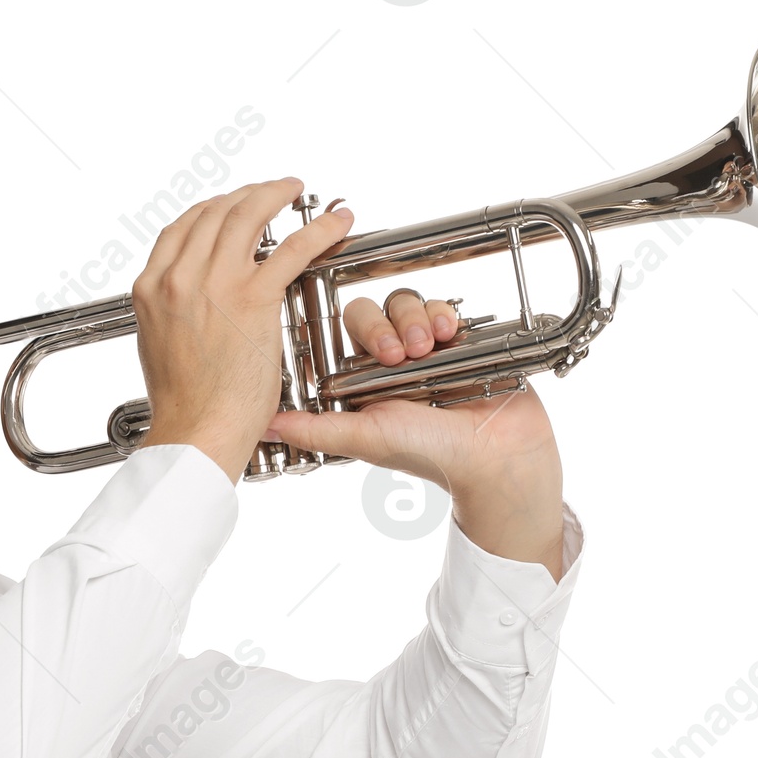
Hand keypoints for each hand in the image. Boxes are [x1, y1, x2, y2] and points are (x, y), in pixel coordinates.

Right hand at [133, 177, 354, 485]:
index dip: (213, 208)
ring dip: (277, 194)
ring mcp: (214, 283)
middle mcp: (179, 277)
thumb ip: (172, 312)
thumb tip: (189, 303)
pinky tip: (336, 224)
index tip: (232, 206)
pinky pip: (293, 248)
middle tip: (271, 193)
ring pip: (249, 214)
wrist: (194, 432)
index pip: (183, 227)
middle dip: (247, 194)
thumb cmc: (183, 406)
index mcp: (152, 287)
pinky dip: (320, 230)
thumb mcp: (158, 345)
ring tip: (296, 192)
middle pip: (215, 211)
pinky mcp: (252, 298)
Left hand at [265, 289, 566, 577]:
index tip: (380, 355)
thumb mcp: (365, 437)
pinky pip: (441, 307)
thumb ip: (315, 429)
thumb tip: (264, 426)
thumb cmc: (430, 452)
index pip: (342, 335)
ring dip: (415, 319)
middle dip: (386, 326)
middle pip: (371, 312)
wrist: (493, 455)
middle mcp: (389, 363)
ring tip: (428, 349)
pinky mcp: (458, 341)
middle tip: (402, 355)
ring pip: (404, 303)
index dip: (359, 334)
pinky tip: (450, 335)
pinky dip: (444, 315)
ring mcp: (424, 349)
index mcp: (363, 382)